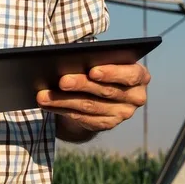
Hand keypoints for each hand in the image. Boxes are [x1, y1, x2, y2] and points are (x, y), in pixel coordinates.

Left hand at [36, 62, 150, 132]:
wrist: (103, 93)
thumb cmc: (103, 66)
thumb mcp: (103, 59)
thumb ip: (95, 58)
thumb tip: (70, 59)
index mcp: (140, 76)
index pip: (130, 75)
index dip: (111, 73)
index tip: (92, 70)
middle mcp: (136, 97)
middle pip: (106, 92)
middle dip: (81, 85)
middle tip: (61, 80)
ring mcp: (122, 114)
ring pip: (90, 106)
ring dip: (64, 100)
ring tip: (44, 94)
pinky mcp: (107, 124)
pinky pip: (83, 119)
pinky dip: (63, 110)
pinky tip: (47, 104)